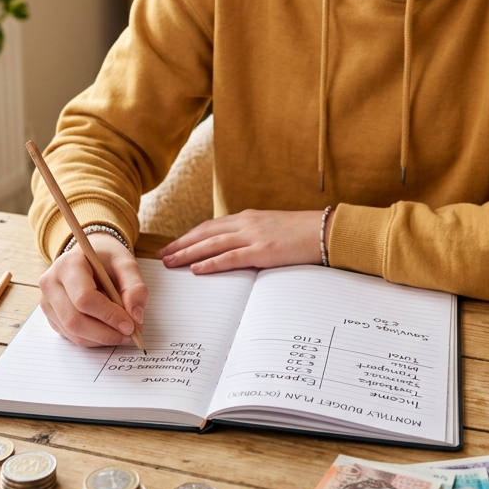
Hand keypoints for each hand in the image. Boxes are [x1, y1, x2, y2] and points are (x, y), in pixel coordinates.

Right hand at [39, 233, 148, 346]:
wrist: (88, 256)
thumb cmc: (106, 259)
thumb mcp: (126, 263)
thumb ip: (135, 288)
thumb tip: (136, 318)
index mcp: (67, 265)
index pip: (84, 298)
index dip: (109, 315)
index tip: (130, 325)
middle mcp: (51, 284)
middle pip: (74, 320)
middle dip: (105, 333)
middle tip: (130, 335)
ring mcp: (48, 302)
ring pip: (73, 333)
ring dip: (101, 339)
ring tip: (122, 334)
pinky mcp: (51, 317)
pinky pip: (72, 336)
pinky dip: (94, 340)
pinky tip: (109, 331)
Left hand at [158, 209, 331, 274]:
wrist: (326, 231)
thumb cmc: (302, 233)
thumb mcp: (273, 229)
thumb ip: (253, 236)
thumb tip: (237, 251)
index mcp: (248, 217)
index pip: (210, 226)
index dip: (189, 236)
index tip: (174, 245)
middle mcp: (246, 223)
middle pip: (205, 233)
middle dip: (181, 244)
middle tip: (162, 256)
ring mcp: (254, 236)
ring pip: (212, 244)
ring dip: (188, 254)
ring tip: (170, 263)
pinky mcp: (263, 251)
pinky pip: (230, 257)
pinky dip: (211, 263)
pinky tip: (196, 270)